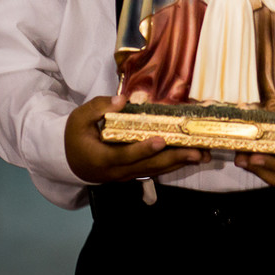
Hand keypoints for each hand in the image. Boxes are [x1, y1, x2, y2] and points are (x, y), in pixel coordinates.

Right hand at [65, 95, 209, 182]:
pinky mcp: (135, 173)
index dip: (142, 150)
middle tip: (197, 152)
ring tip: (203, 155)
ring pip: (156, 170)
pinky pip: (157, 169)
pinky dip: (175, 164)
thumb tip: (122, 100)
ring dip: (181, 163)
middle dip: (174, 159)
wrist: (70, 161)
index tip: (160, 141)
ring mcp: (128, 174)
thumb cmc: (75, 136)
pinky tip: (192, 157)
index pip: (124, 155)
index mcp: (102, 158)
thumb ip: (99, 108)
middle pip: (148, 166)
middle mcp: (118, 171)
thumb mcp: (79, 119)